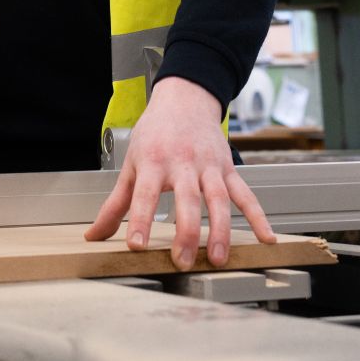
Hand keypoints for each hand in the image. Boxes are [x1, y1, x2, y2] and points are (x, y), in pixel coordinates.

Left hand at [84, 76, 274, 269]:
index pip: (144, 194)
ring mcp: (208, 166)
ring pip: (217, 198)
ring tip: (218, 258)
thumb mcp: (131, 164)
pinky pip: (245, 193)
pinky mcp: (228, 168)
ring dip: (220, 229)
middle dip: (186, 231)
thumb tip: (93, 235)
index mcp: (153, 162)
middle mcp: (182, 163)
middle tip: (182, 261)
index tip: (136, 245)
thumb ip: (115, 203)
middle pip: (187, 199)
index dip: (139, 219)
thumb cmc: (154, 134)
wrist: (184, 99)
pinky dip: (257, 215)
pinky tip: (266, 237)